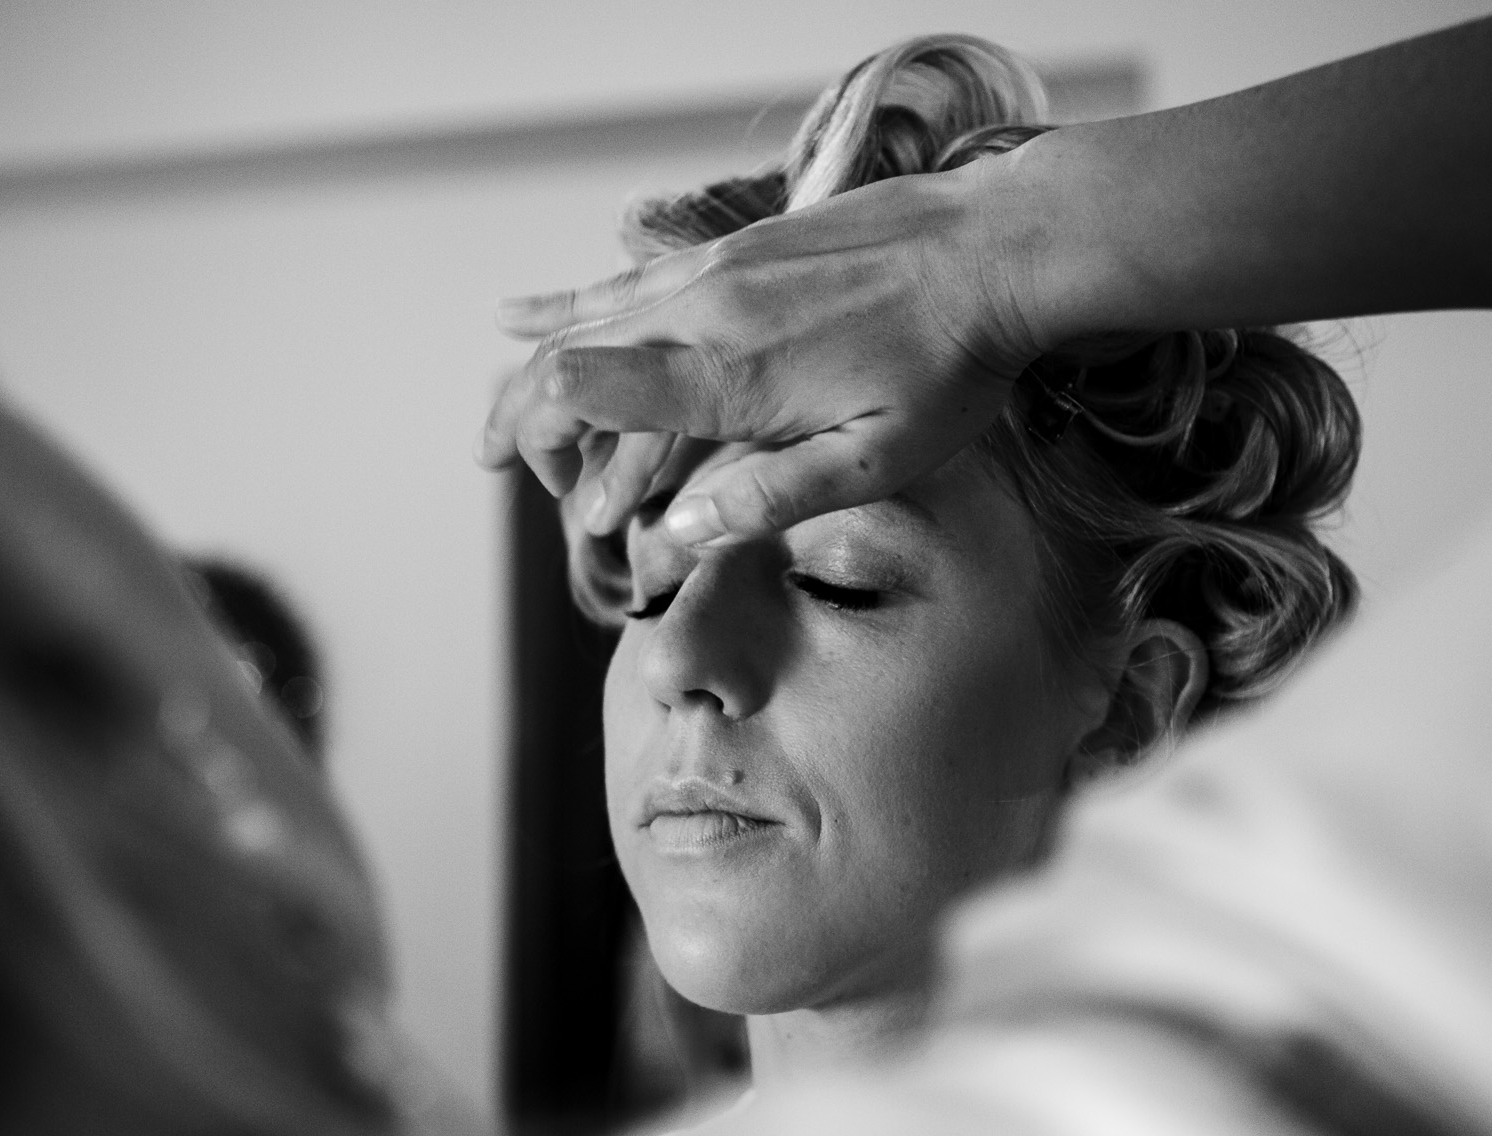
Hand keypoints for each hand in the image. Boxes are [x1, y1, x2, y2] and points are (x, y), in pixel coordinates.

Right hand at [480, 159, 1045, 543]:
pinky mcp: (738, 248)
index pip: (581, 391)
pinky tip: (527, 311)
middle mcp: (704, 313)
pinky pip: (630, 278)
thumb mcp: (875, 460)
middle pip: (568, 353)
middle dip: (519, 414)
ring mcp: (717, 271)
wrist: (997, 248)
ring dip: (537, 364)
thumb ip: (769, 498)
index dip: (536, 436)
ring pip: (591, 314)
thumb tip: (677, 531)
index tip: (537, 481)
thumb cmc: (948, 363)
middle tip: (493, 462)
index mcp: (727, 376)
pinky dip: (572, 303)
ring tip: (503, 411)